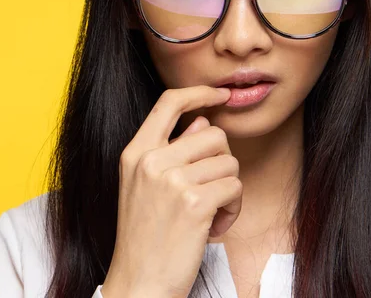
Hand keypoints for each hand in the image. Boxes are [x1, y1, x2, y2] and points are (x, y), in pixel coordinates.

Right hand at [101, 86, 242, 297]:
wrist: (140, 282)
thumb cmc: (145, 236)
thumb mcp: (144, 186)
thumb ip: (171, 150)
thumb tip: (201, 121)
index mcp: (135, 152)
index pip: (168, 102)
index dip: (199, 92)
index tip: (220, 94)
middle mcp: (150, 160)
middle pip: (213, 134)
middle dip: (221, 161)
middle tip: (209, 191)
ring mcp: (171, 181)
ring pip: (228, 161)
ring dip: (228, 190)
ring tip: (209, 213)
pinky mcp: (194, 203)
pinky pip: (235, 187)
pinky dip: (233, 209)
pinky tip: (214, 225)